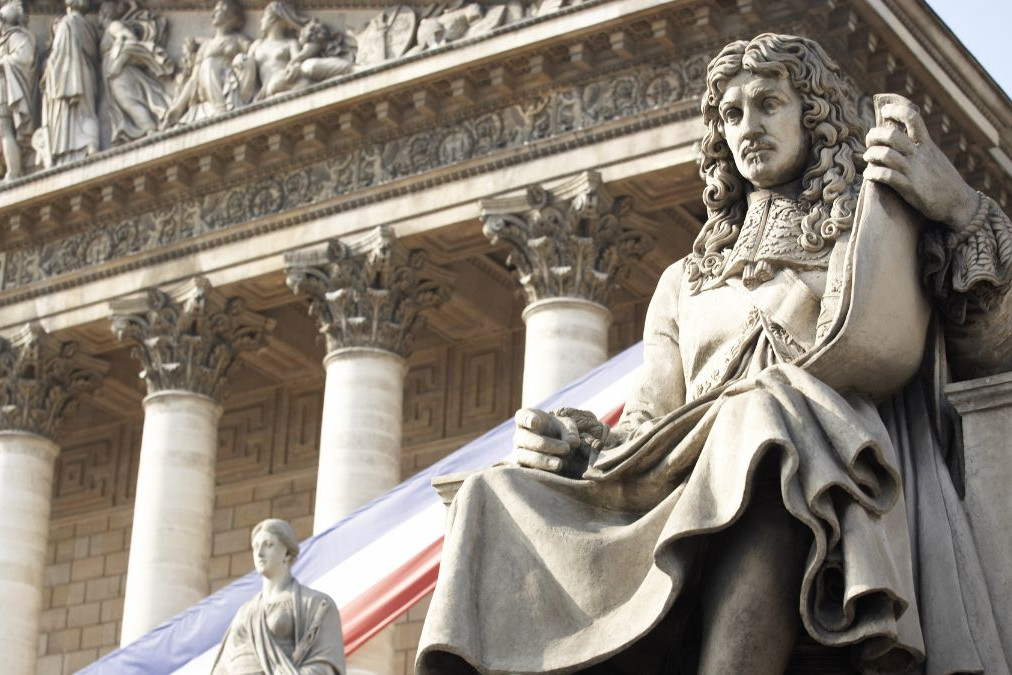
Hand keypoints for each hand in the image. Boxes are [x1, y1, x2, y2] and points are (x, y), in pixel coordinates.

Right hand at [512, 408, 579, 472]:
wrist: (556, 447)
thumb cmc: (558, 431)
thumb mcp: (567, 426)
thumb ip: (571, 431)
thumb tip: (572, 442)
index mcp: (527, 419)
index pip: (522, 417)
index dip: (527, 419)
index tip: (534, 422)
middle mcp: (519, 435)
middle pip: (526, 438)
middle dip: (545, 444)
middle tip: (566, 448)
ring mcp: (518, 452)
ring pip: (525, 456)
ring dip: (543, 461)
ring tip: (560, 464)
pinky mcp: (522, 467)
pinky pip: (526, 471)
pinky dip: (539, 472)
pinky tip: (551, 474)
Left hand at [864, 98, 977, 230]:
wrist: (958, 203)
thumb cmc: (942, 180)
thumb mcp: (934, 157)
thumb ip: (919, 147)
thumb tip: (900, 137)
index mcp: (927, 144)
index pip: (913, 118)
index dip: (896, 110)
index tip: (885, 110)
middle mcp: (920, 154)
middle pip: (892, 135)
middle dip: (875, 135)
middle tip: (870, 140)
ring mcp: (914, 171)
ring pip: (885, 155)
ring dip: (871, 154)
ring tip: (868, 157)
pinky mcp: (909, 188)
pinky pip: (886, 176)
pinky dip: (872, 173)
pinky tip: (869, 175)